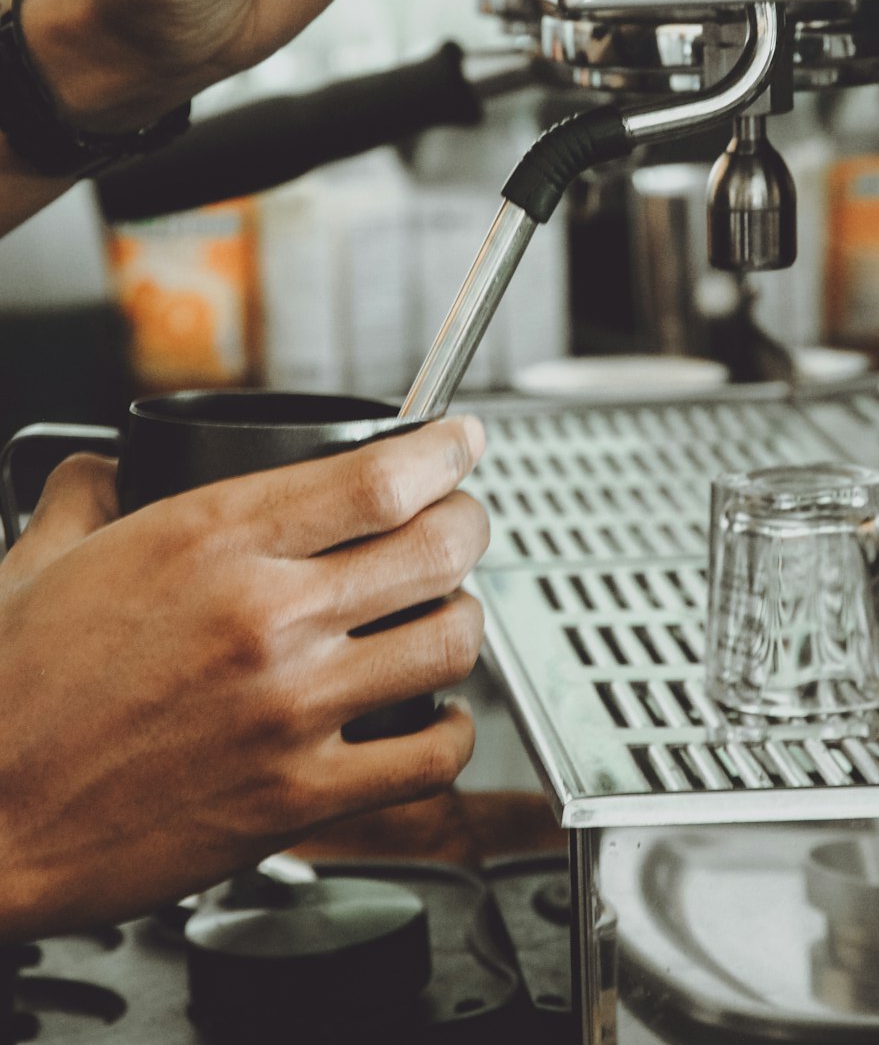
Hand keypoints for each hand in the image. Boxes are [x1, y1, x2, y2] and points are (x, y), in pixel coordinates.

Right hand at [0, 415, 487, 939]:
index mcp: (208, 541)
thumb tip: (104, 466)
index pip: (377, 477)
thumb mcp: (35, 563)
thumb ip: (84, 493)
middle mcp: (265, 616)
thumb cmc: (8, 700)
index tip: (463, 442)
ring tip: (448, 613)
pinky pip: (428, 756)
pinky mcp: (298, 797)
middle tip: (464, 520)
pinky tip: (434, 716)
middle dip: (470, 522)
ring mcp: (290, 710)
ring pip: (448, 643)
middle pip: (435, 547)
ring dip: (465, 619)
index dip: (445, 451)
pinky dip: (451, 729)